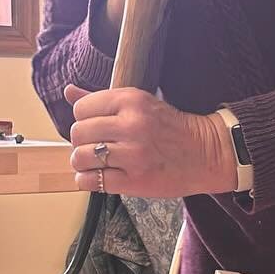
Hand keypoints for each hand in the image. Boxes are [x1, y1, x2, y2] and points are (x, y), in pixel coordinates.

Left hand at [65, 84, 235, 198]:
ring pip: (80, 158)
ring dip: (82, 163)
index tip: (96, 127)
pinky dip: (88, 181)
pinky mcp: (134, 180)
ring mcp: (133, 154)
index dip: (84, 119)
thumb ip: (101, 99)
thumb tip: (68, 91)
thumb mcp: (140, 103)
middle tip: (96, 147)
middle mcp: (131, 125)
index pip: (81, 108)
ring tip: (96, 163)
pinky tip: (100, 177)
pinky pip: (91, 181)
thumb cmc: (170, 128)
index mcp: (131, 100)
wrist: (206, 153)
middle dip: (82, 142)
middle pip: (78, 133)